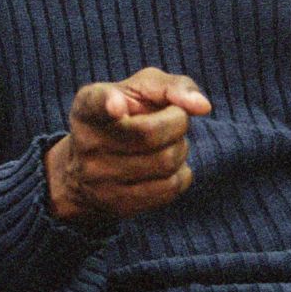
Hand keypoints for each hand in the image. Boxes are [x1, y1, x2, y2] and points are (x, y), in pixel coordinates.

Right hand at [44, 69, 211, 223]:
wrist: (88, 169)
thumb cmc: (127, 115)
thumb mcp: (141, 90)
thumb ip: (173, 87)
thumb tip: (203, 107)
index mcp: (89, 105)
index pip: (96, 103)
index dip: (108, 104)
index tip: (118, 106)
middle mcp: (87, 141)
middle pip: (150, 133)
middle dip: (176, 123)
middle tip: (172, 120)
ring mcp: (99, 178)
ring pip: (166, 162)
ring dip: (180, 148)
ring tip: (168, 143)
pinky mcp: (117, 204)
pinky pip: (170, 188)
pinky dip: (181, 173)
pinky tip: (166, 166)